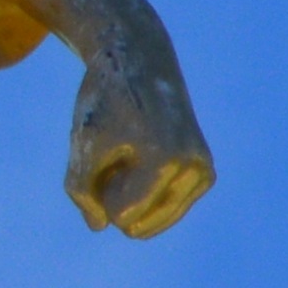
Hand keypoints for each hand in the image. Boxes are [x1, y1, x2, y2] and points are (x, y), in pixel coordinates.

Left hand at [21, 0, 215, 237]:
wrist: (139, 62)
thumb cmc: (106, 101)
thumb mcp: (83, 143)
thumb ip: (81, 192)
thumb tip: (99, 226)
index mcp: (165, 159)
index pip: (121, 217)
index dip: (100, 192)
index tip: (106, 151)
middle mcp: (194, 167)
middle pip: (138, 225)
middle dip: (116, 196)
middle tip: (118, 151)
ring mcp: (204, 172)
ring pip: (153, 222)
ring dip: (131, 193)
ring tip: (132, 151)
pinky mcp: (206, 174)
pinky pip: (165, 210)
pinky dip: (146, 191)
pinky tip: (144, 153)